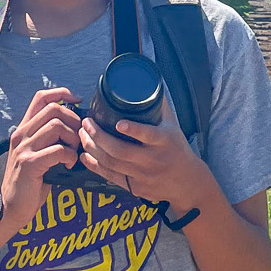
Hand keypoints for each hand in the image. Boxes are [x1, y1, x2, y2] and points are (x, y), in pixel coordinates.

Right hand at [0, 88, 80, 232]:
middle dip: (74, 121)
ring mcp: (24, 148)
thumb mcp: (37, 154)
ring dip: (73, 139)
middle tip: (77, 139)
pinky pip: (58, 150)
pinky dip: (70, 156)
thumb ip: (50, 138)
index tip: (78, 101)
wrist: (11, 207)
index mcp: (23, 129)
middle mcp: (21, 134)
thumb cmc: (30, 182)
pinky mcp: (29, 163)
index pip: (41, 97)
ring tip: (73, 153)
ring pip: (57, 126)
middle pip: (54, 109)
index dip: (62, 93)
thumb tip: (78, 126)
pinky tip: (68, 165)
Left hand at [79, 102, 210, 211]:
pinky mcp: (134, 187)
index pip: (148, 135)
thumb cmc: (177, 149)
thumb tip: (146, 83)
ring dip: (92, 147)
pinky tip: (85, 154)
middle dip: (98, 136)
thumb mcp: (173, 126)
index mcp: (164, 142)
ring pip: (111, 163)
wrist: (187, 183)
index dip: (133, 130)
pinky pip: (110, 176)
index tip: (119, 123)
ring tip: (82, 134)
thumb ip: (158, 106)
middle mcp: (152, 159)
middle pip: (120, 151)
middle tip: (87, 123)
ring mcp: (142, 175)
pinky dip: (94, 165)